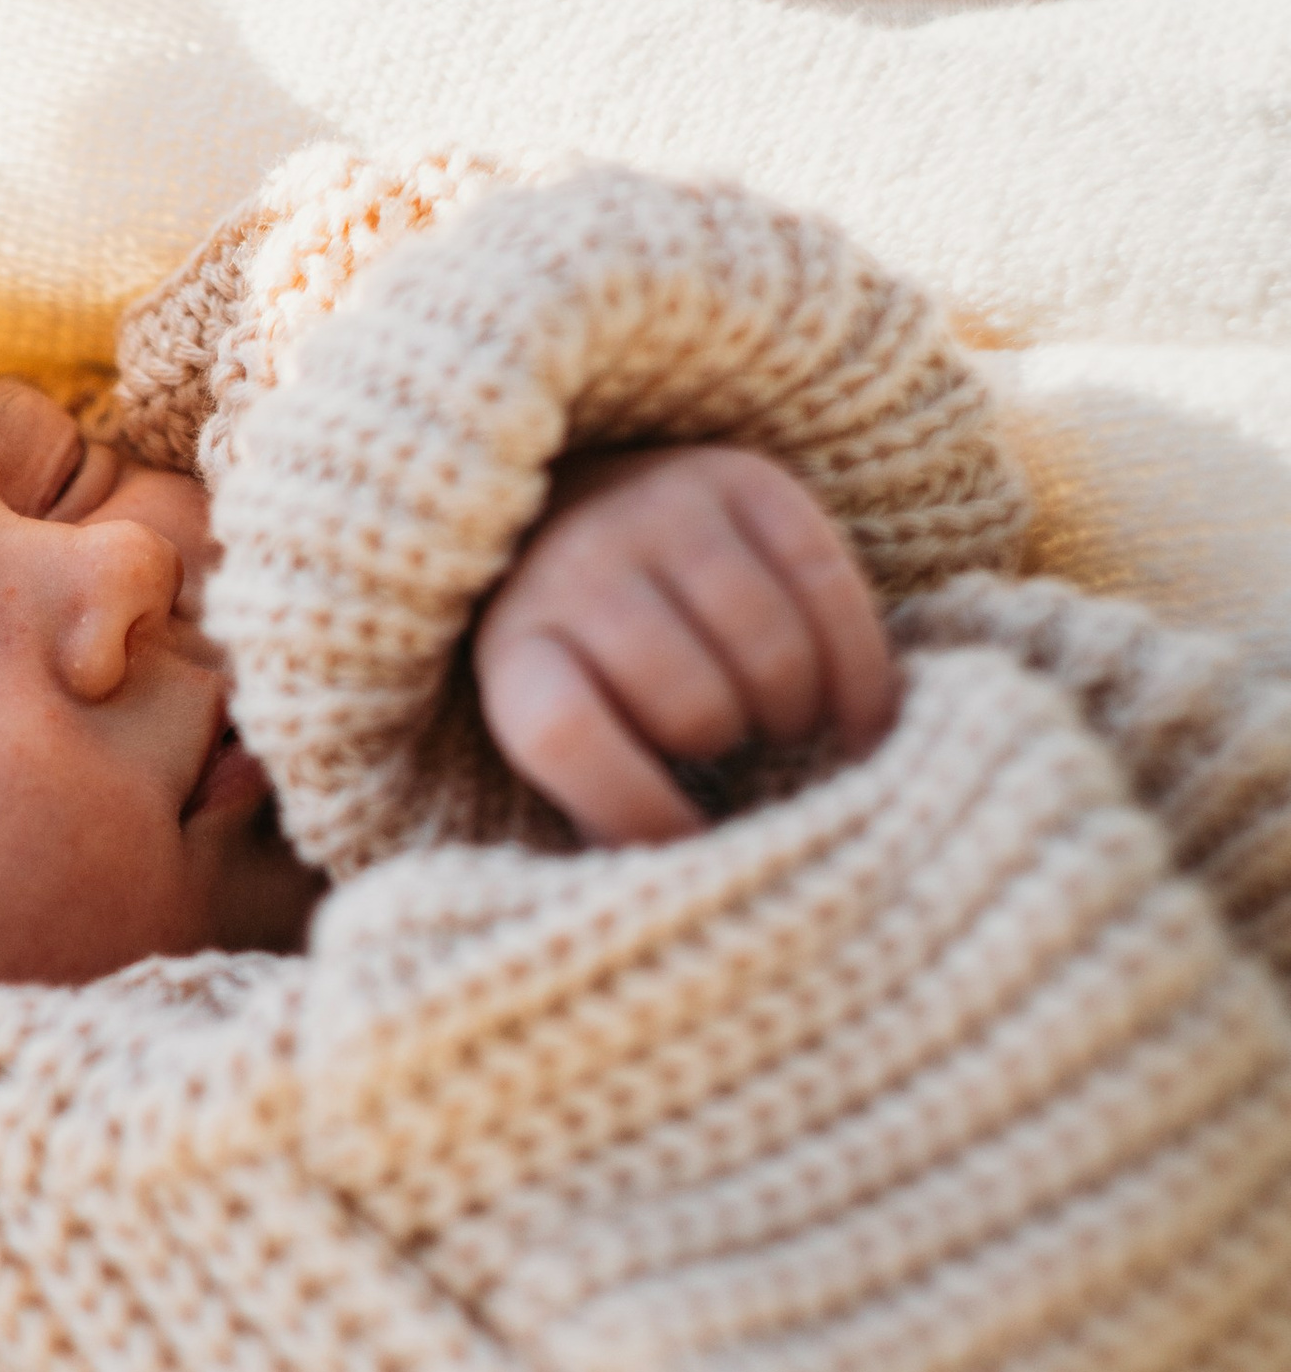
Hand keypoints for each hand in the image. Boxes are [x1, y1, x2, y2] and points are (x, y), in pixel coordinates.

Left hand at [472, 446, 895, 845]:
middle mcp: (577, 561)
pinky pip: (834, 589)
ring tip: (777, 725)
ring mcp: (663, 506)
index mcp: (513, 647)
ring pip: (772, 653)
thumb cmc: (587, 669)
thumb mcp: (562, 735)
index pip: (565, 735)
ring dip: (792, 714)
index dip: (635, 811)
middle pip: (689, 702)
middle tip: (725, 753)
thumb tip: (688, 895)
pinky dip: (858, 671)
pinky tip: (850, 713)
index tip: (689, 847)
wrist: (580, 510)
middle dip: (720, 750)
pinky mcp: (749, 477)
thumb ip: (607, 808)